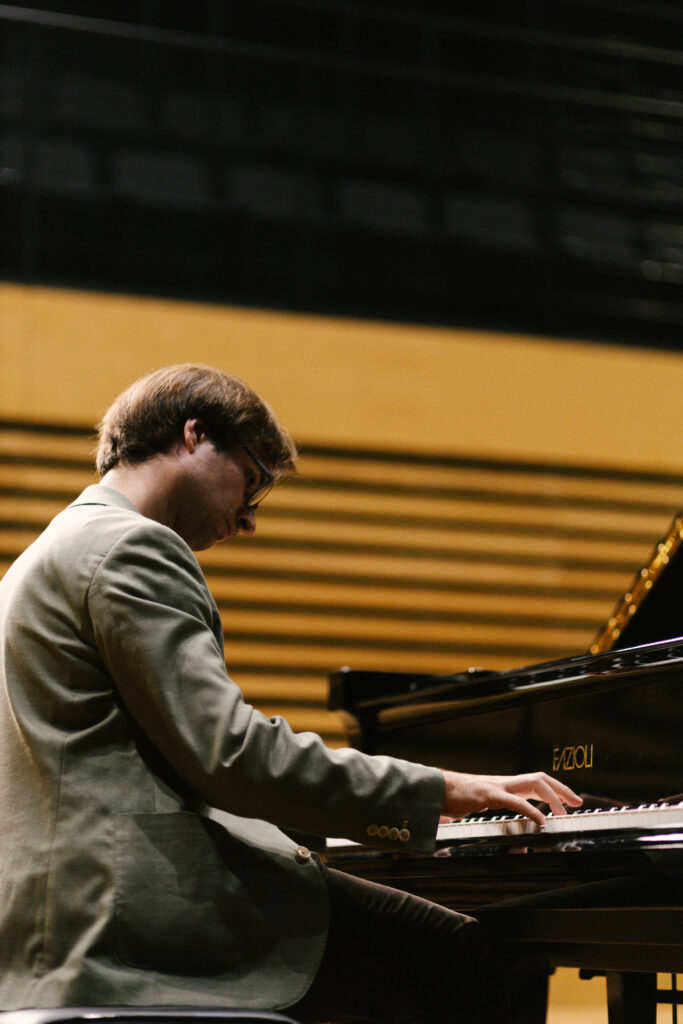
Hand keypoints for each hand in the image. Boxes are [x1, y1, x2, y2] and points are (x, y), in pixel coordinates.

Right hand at [441, 770, 581, 826]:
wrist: (435, 790)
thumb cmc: (455, 798)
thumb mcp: (480, 804)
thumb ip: (492, 809)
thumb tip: (501, 824)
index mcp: (505, 784)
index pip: (537, 781)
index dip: (556, 788)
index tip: (571, 800)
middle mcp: (505, 782)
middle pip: (540, 778)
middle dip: (562, 789)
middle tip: (577, 803)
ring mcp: (498, 786)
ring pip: (533, 783)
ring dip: (552, 797)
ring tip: (562, 814)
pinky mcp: (489, 795)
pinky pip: (516, 801)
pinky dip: (531, 811)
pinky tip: (541, 822)